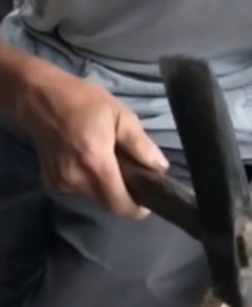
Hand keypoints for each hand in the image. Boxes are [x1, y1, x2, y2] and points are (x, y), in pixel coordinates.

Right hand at [22, 69, 166, 217]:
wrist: (37, 96)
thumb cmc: (82, 101)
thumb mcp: (120, 116)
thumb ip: (142, 145)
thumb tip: (160, 168)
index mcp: (96, 163)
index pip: (121, 206)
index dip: (137, 209)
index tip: (147, 201)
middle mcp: (77, 180)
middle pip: (109, 204)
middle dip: (122, 194)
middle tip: (128, 172)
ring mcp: (62, 183)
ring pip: (95, 197)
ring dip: (105, 186)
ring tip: (106, 160)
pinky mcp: (52, 183)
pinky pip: (79, 190)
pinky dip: (88, 181)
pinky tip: (85, 159)